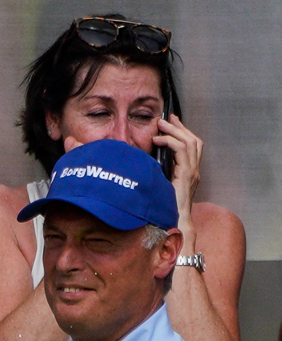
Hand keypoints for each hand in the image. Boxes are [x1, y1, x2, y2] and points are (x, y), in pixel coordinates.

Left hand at [153, 113, 203, 230]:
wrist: (174, 221)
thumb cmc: (165, 206)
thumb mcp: (161, 185)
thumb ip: (159, 174)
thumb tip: (145, 162)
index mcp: (190, 172)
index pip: (192, 146)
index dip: (182, 132)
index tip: (171, 122)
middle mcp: (194, 170)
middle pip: (194, 140)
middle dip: (179, 127)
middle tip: (166, 119)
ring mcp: (192, 172)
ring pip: (190, 142)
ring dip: (175, 131)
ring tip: (161, 125)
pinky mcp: (186, 175)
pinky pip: (182, 151)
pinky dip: (170, 142)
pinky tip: (158, 140)